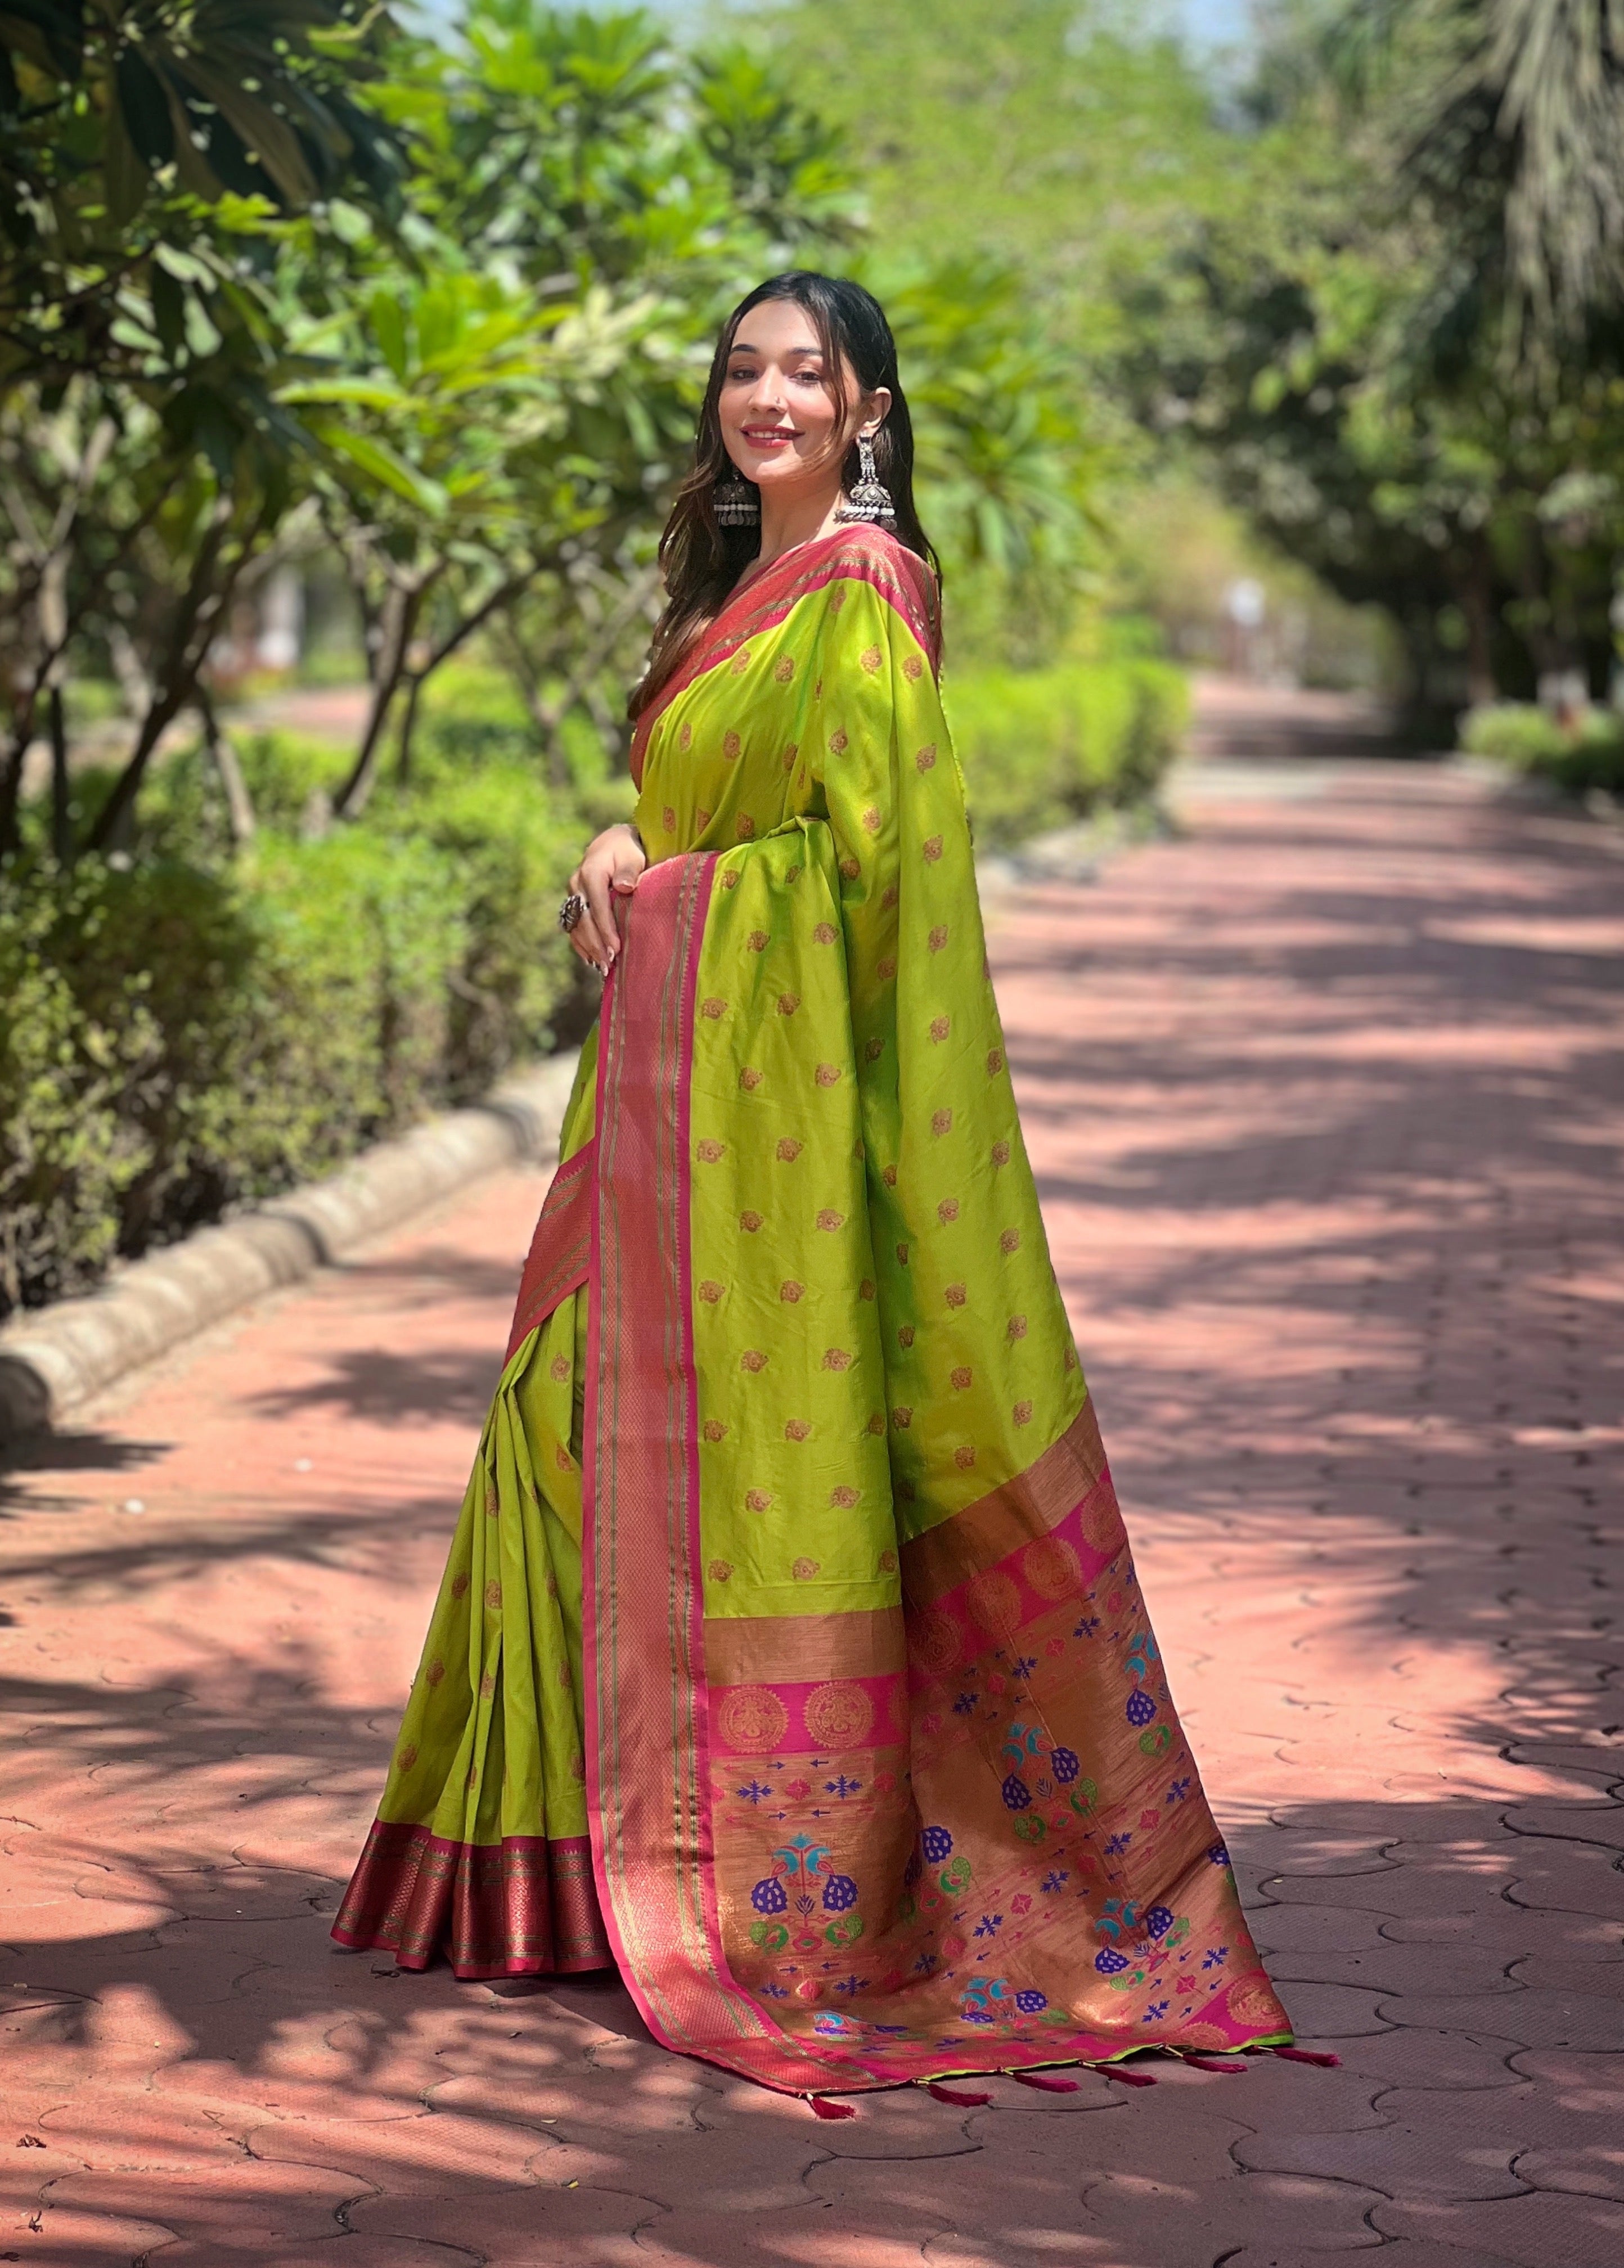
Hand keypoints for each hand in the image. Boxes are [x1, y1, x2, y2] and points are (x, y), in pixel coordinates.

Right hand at [567, 823, 646, 971]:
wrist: (610, 845)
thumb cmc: (627, 852)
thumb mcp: (632, 856)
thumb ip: (629, 871)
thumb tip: (624, 887)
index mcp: (591, 871)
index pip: (597, 905)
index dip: (606, 929)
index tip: (616, 948)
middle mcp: (577, 884)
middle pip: (584, 920)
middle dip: (596, 944)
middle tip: (610, 965)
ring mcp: (572, 895)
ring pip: (576, 926)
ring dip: (588, 948)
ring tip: (603, 968)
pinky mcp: (572, 903)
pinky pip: (573, 927)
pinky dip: (581, 944)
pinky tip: (592, 960)